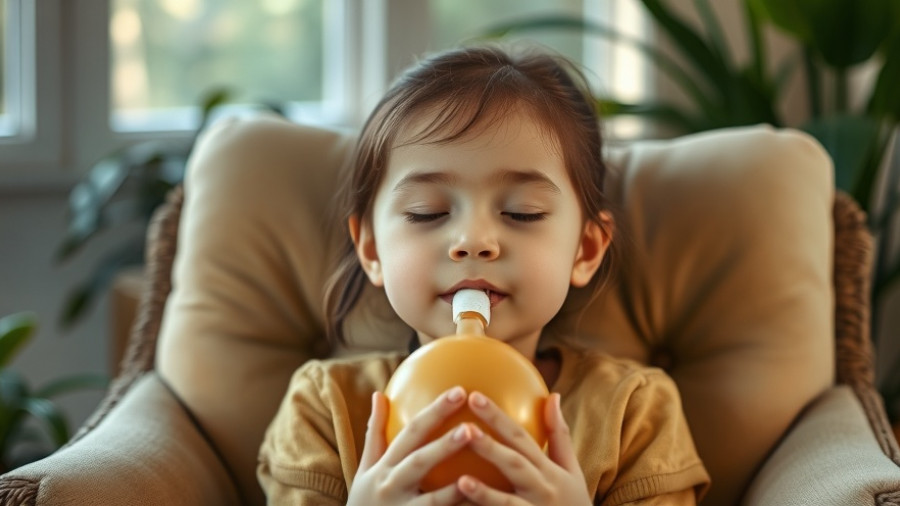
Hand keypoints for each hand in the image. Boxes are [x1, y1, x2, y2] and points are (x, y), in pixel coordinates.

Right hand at [347, 386, 474, 505]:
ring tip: (476, 476)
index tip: (459, 391)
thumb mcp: (365, 469)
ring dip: (453, 490)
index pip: (410, 434)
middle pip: (419, 462)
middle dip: (444, 445)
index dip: (434, 412)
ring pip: (431, 502)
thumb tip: (378, 394)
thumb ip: (374, 433)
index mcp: (384, 468)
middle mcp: (390, 488)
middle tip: (471, 428)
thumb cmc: (365, 502)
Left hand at [456, 392, 590, 505]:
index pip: (521, 438)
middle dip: (490, 446)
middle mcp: (541, 491)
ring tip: (461, 481)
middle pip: (514, 464)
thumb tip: (552, 395)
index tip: (474, 397)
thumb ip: (560, 436)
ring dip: (484, 493)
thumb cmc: (572, 503)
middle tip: (465, 429)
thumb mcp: (572, 471)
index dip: (498, 417)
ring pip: (507, 503)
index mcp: (549, 470)